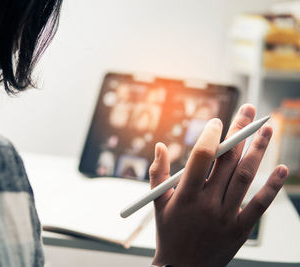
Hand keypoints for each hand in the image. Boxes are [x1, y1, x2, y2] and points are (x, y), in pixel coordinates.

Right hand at [149, 104, 287, 266]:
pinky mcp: (240, 230)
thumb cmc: (168, 233)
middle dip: (240, 132)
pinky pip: (259, 205)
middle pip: (228, 160)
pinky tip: (281, 168)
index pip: (202, 156)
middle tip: (249, 111)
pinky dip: (272, 186)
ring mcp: (226, 217)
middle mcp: (207, 203)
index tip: (218, 122)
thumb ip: (156, 173)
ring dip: (258, 151)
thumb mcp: (156, 203)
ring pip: (245, 177)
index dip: (212, 135)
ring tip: (267, 129)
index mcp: (185, 195)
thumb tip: (160, 145)